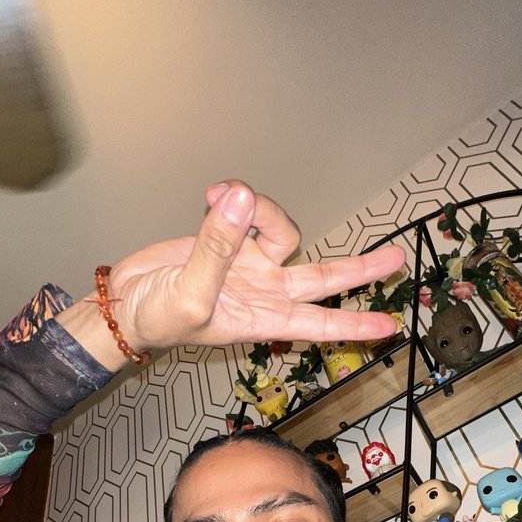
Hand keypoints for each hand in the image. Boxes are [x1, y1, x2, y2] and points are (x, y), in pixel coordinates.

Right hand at [106, 181, 405, 355]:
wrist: (125, 302)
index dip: (354, 324)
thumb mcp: (192, 294)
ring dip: (263, 209)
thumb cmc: (159, 319)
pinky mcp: (227, 238)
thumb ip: (219, 248)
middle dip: (359, 269)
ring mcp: (248, 263)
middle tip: (396, 259)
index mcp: (264, 318)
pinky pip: (246, 210)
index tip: (389, 327)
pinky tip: (211, 194)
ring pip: (282, 229)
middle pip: (323, 276)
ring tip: (221, 198)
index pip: (319, 323)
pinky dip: (233, 197)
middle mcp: (265, 290)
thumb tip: (244, 199)